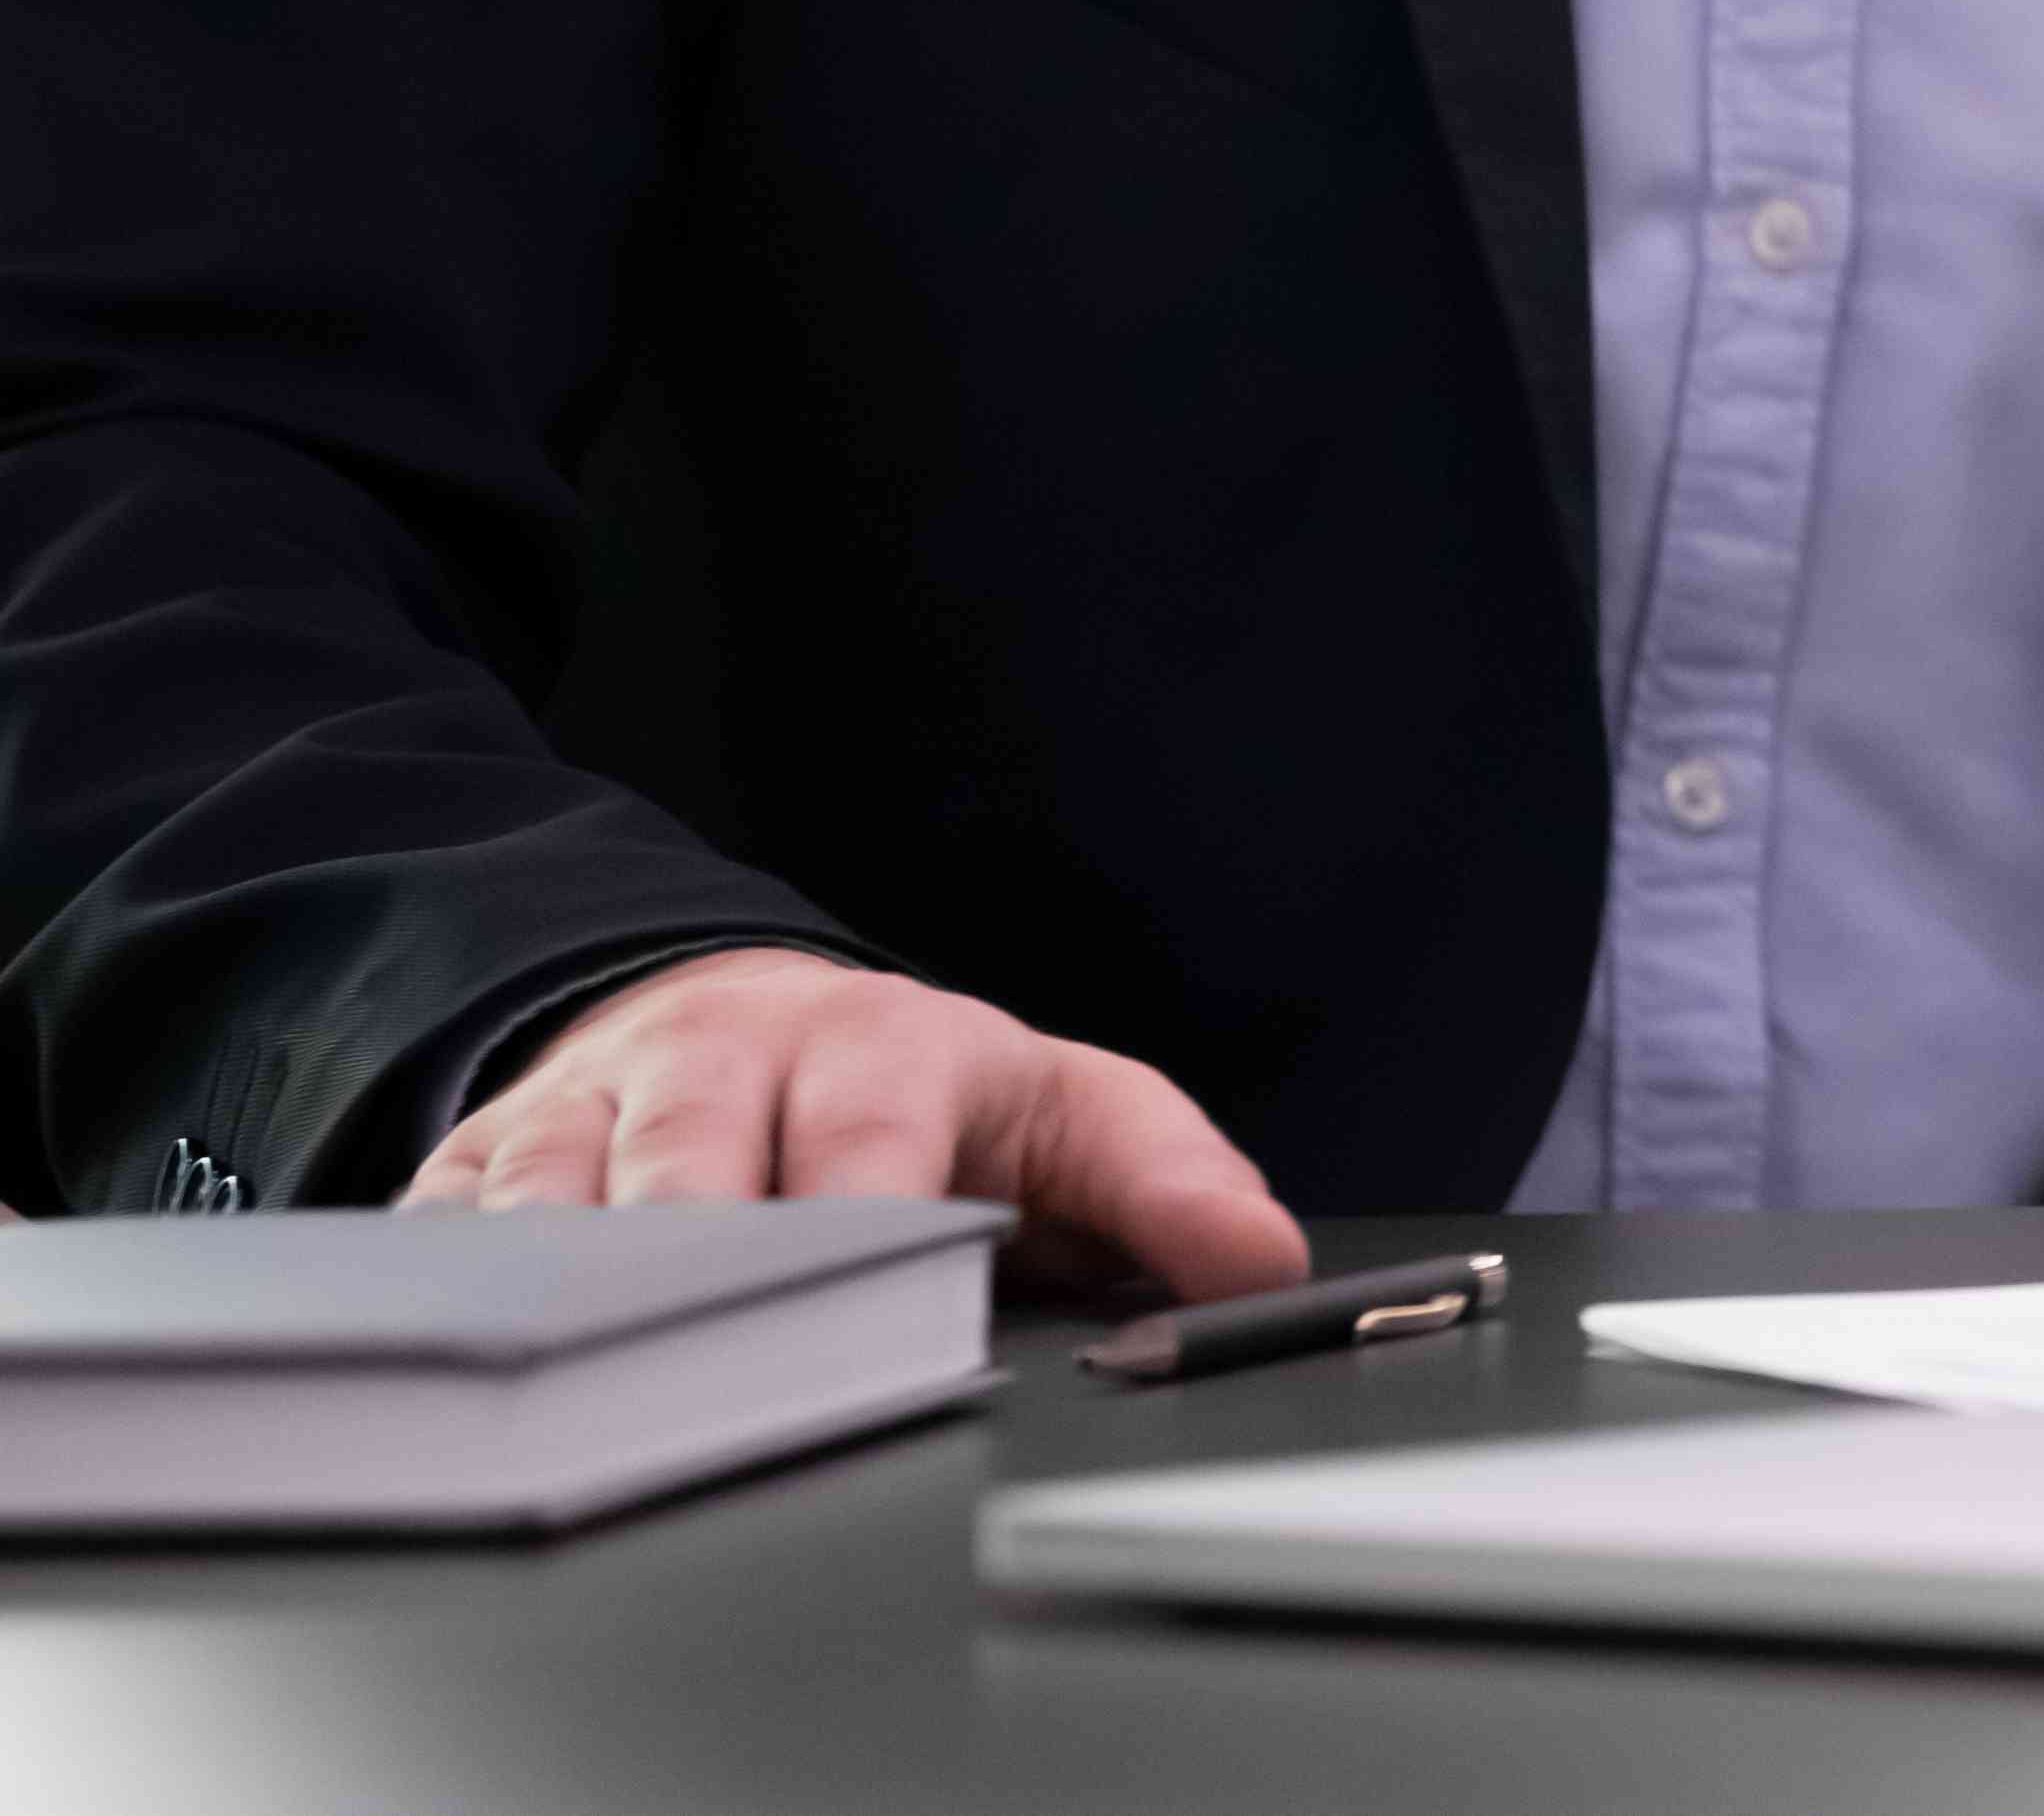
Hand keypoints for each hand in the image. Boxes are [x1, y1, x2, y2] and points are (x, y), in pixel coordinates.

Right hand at [398, 947, 1307, 1302]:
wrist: (749, 1016)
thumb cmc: (929, 1094)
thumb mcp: (1070, 1116)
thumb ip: (1168, 1184)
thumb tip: (1263, 1264)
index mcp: (885, 1047)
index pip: (875, 1130)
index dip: (871, 1212)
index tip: (881, 1279)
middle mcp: (731, 1057)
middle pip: (696, 1155)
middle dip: (709, 1249)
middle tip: (727, 1343)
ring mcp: (601, 1104)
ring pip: (562, 1190)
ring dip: (580, 1275)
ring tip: (602, 1354)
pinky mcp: (494, 1154)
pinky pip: (452, 1221)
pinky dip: (459, 1279)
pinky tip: (481, 1339)